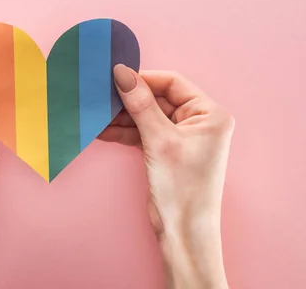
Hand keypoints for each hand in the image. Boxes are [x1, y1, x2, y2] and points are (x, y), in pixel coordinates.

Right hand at [99, 66, 233, 288]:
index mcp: (210, 114)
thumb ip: (140, 104)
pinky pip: (144, 132)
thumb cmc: (182, 188)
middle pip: (157, 99)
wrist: (182, 232)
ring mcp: (182, 137)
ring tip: (96, 115)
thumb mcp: (159, 140)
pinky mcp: (167, 150)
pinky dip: (125, 131)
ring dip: (122, 117)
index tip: (115, 77)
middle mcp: (199, 122)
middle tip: (100, 96)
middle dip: (129, 100)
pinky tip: (103, 131)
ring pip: (147, 116)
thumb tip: (122, 73)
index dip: (143, 79)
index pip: (172, 83)